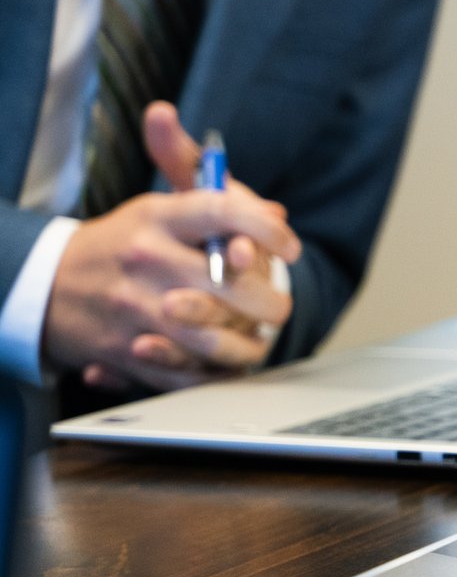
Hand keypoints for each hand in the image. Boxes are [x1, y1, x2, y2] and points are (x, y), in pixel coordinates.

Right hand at [46, 103, 299, 391]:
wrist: (44, 285)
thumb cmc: (123, 245)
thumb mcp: (159, 208)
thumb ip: (219, 201)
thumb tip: (277, 211)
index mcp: (156, 218)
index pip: (222, 212)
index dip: (267, 230)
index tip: (291, 248)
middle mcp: (145, 260)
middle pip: (231, 286)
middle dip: (270, 301)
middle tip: (277, 305)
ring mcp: (134, 309)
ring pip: (215, 339)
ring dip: (248, 343)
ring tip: (257, 337)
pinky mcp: (127, 352)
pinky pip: (188, 375)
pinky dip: (214, 374)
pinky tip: (227, 363)